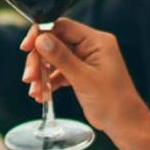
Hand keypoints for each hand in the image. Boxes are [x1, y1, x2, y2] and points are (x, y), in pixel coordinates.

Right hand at [20, 19, 149, 135]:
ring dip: (41, 73)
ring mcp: (84, 60)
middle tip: (29, 77)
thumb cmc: (113, 101)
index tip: (26, 47)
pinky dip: (48, 82)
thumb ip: (61, 58)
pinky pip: (57, 72)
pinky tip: (41, 95)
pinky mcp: (79, 73)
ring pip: (53, 59)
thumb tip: (41, 39)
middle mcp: (90, 47)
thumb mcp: (83, 78)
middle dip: (39, 60)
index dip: (41, 34)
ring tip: (35, 90)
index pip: (62, 26)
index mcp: (96, 41)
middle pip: (54, 43)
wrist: (123, 123)